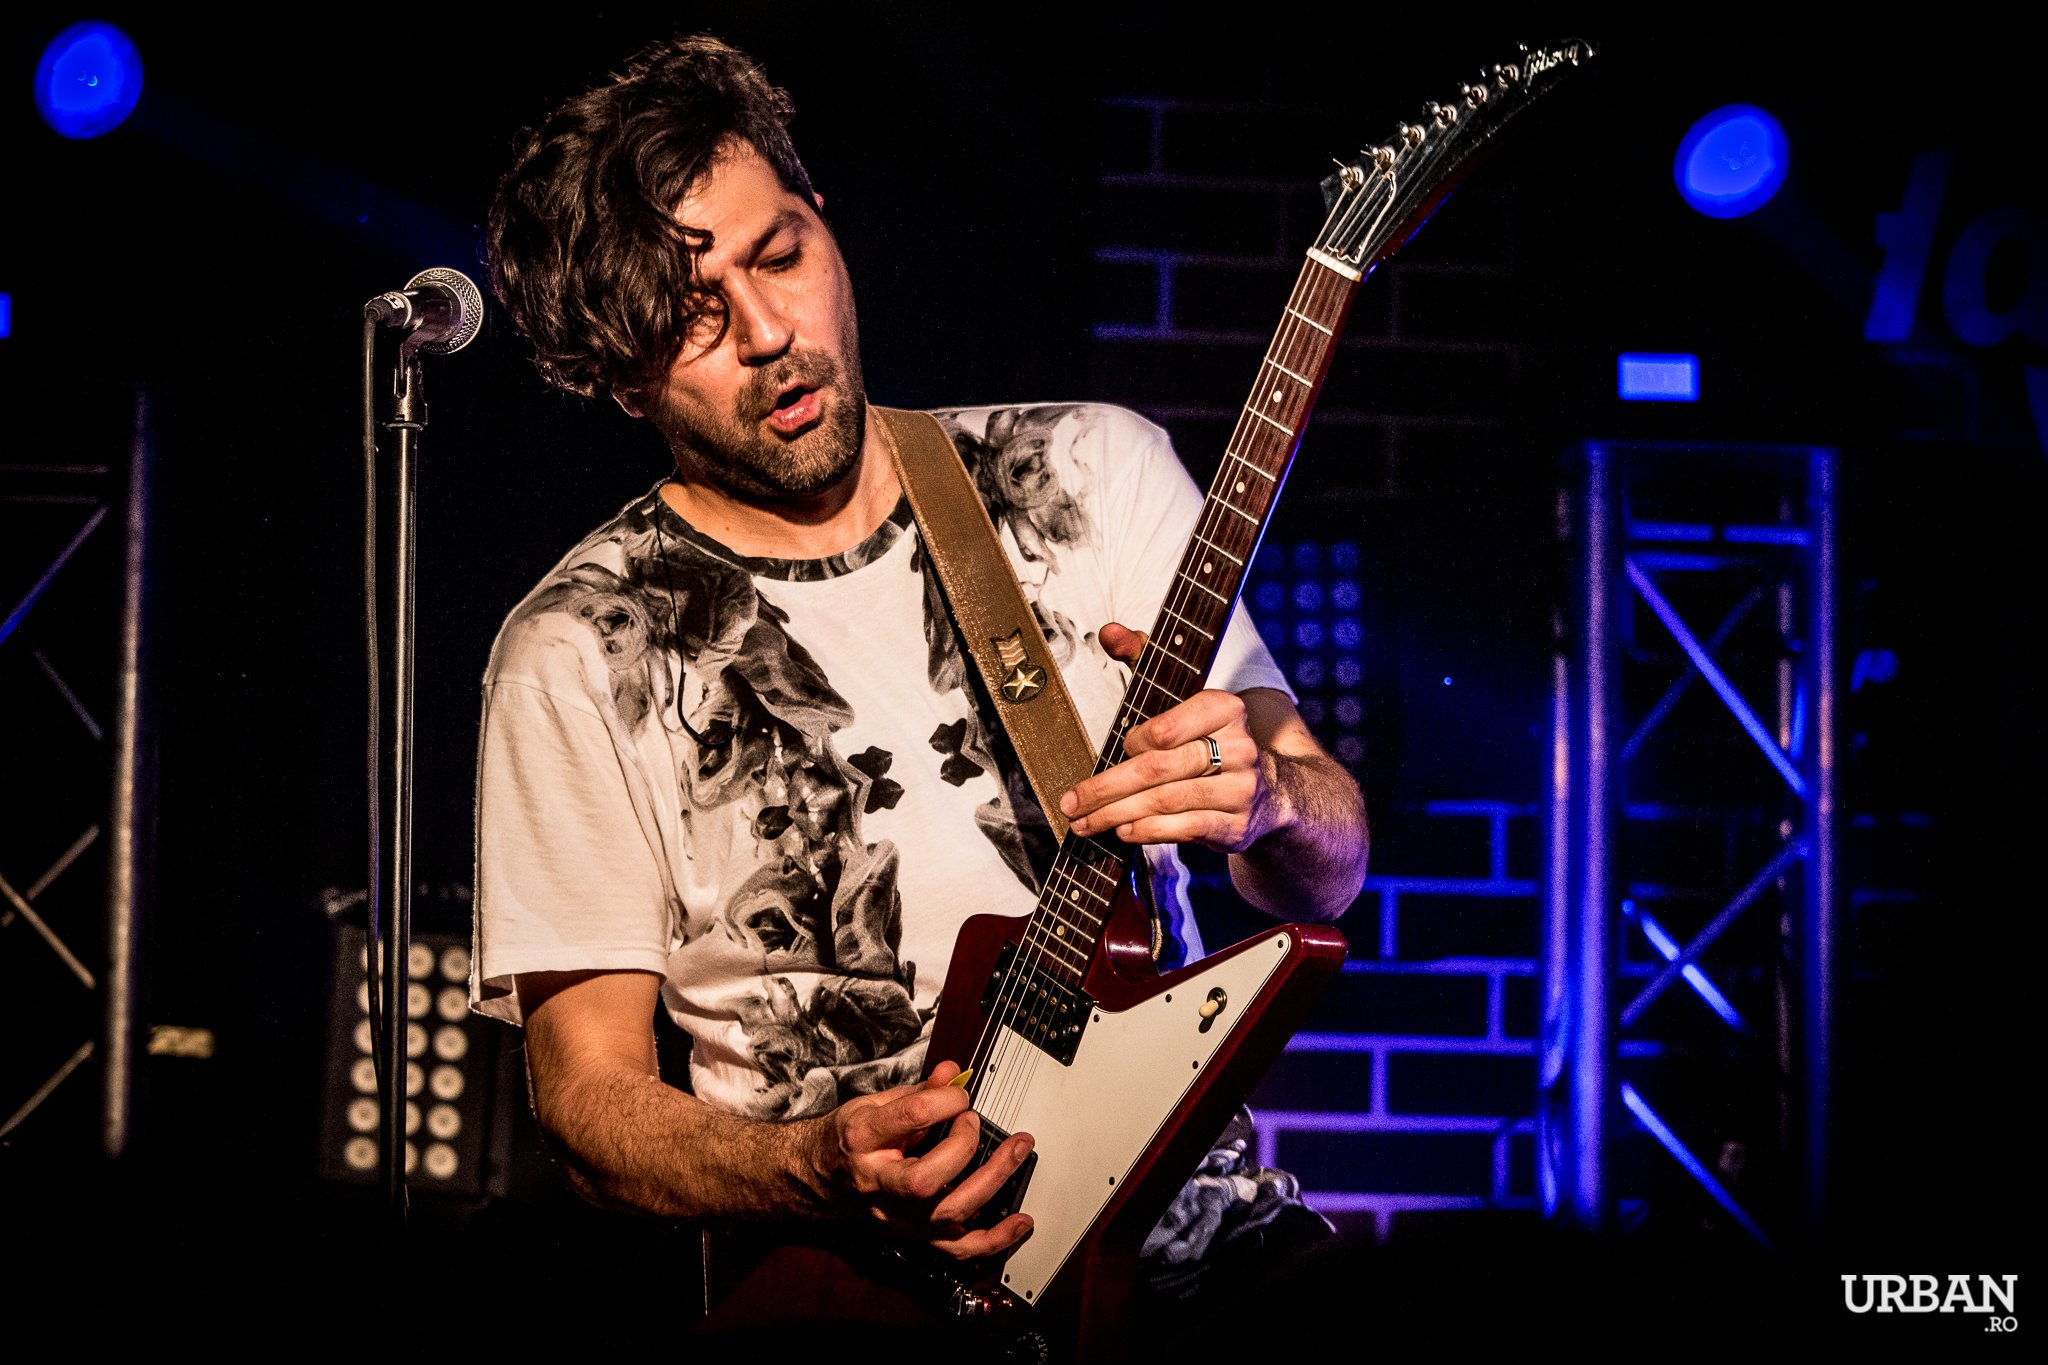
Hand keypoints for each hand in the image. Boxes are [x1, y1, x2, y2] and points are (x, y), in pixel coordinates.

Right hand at [816, 1060, 1033, 1259]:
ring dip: (992, 1182)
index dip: (944, 1101)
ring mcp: (897, 1217)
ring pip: (948, 1213)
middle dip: (964, 1146)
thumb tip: (954, 1074)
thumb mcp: (872, 1104)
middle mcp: (878, 1184)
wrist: (819, 1179)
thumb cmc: (848, 1140)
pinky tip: (1020, 1222)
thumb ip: (917, 1092)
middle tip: (973, 1121)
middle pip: (926, 1180)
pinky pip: (957, 1249)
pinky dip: (994, 1239)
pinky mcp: (914, 1236)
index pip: (909, 1119)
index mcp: (862, 1140)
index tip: (959, 1095)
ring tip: (1017, 1151)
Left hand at [1059, 621, 1282, 851]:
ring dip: (1117, 814)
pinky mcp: (1237, 826)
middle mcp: (1238, 748)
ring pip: (1166, 802)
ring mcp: (1241, 789)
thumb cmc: (1209, 739)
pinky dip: (1149, 831)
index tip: (1117, 749)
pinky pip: (1185, 829)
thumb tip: (1108, 631)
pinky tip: (1123, 832)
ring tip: (1085, 822)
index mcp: (1224, 708)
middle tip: (1071, 802)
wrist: (1271, 793)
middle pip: (1158, 769)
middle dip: (1106, 788)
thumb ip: (1143, 656)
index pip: (1165, 729)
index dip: (1132, 743)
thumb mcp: (1181, 693)